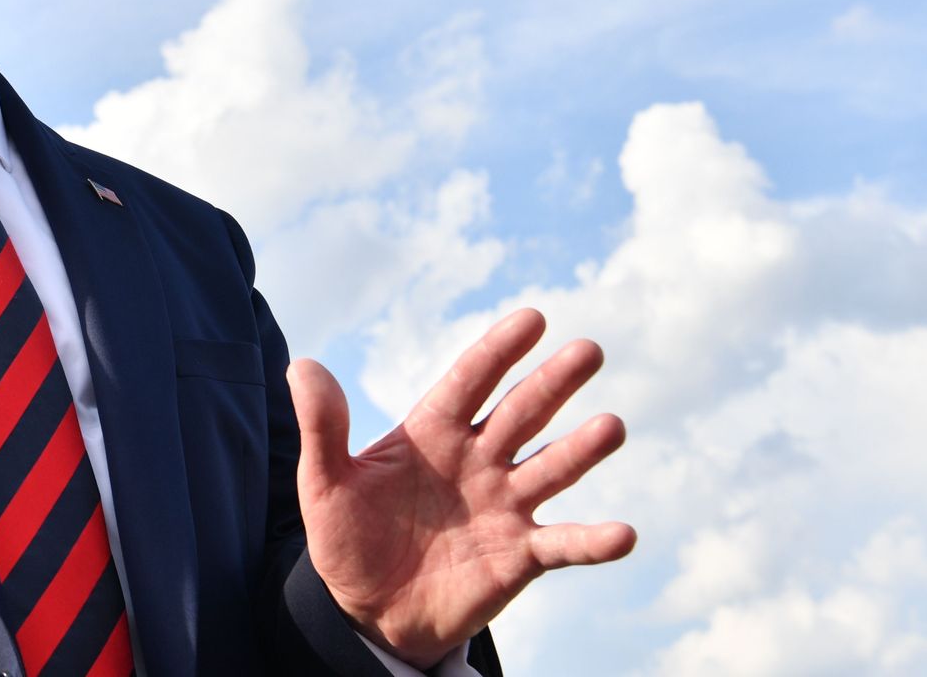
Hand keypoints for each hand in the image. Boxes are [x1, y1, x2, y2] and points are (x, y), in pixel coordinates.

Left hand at [288, 308, 634, 667]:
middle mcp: (479, 460)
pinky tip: (623, 533)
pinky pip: (563, 545)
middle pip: (520, 412)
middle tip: (588, 350)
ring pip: (550, 468)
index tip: (532, 318)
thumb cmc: (348, 536)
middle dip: (553, 382)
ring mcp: (504, 505)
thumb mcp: (324, 483)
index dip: (499, 351)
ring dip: (581, 449)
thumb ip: (322, 428)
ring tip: (612, 426)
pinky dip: (594, 541)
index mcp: (434, 431)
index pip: (470, 381)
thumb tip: (303, 366)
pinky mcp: (520, 555)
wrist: (367, 608)